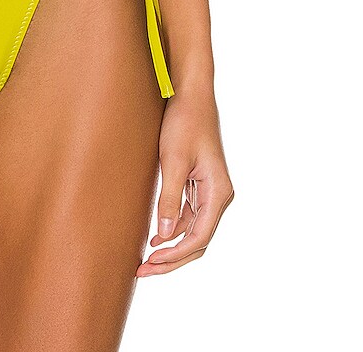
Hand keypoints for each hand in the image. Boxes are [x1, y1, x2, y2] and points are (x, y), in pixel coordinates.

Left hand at [136, 85, 234, 275]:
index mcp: (218, 192)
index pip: (198, 237)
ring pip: (193, 230)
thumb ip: (169, 198)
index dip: (174, 255)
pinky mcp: (198, 182)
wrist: (190, 92)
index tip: (150, 264)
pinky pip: (188, 215)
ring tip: (145, 259)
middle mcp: (218, 195)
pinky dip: (172, 228)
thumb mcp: (172, 160)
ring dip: (171, 245)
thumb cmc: (184, 121)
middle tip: (143, 271)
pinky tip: (154, 235)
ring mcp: (209, 190)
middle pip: (198, 240)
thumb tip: (164, 235)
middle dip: (172, 258)